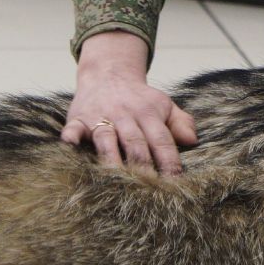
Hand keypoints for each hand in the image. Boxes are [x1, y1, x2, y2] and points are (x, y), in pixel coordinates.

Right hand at [62, 30, 197, 177]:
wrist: (109, 73)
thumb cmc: (139, 99)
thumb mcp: (164, 105)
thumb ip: (181, 123)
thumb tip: (192, 141)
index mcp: (149, 114)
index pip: (161, 140)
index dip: (169, 161)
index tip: (175, 183)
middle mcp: (125, 116)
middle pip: (135, 143)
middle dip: (142, 166)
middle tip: (147, 190)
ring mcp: (100, 117)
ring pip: (107, 139)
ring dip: (111, 159)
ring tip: (116, 181)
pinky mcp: (78, 119)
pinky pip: (74, 129)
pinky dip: (71, 137)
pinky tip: (70, 146)